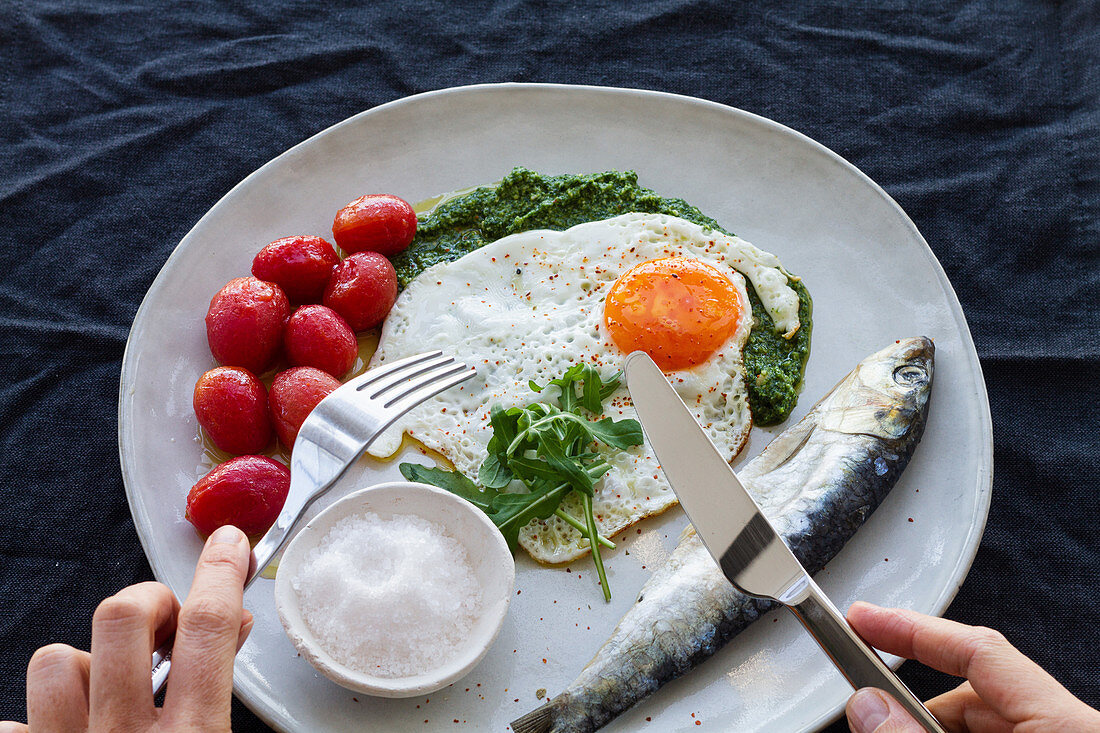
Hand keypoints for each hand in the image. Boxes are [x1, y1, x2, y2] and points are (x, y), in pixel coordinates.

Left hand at [3, 525, 253, 732]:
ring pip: (55, 660)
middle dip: (145, 601)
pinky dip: (38, 718)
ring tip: (106, 688)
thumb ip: (224, 687)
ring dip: (84, 663)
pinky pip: (16, 721)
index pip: (206, 627)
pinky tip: (66, 729)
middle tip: (160, 623)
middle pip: (122, 617)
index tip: (226, 545)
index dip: (220, 573)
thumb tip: (232, 624)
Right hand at [844, 602, 1099, 731]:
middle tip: (871, 711)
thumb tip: (869, 706)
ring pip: (983, 720)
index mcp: (1066, 724)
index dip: (912, 629)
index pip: (978, 648)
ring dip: (930, 727)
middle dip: (914, 701)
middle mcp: (1068, 727)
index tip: (863, 619)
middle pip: (974, 690)